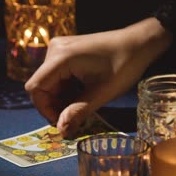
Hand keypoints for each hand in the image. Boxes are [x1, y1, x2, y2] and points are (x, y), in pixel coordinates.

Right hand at [25, 18, 171, 137]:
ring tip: (82, 108)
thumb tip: (61, 132)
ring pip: (51, 82)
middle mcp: (55, 50)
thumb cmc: (124, 66)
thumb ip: (78, 112)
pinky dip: (68, 90)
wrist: (139, 43)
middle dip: (55, 106)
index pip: (35, 88)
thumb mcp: (101, 93)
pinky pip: (59, 75)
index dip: (45, 109)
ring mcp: (61, 49)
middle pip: (42, 86)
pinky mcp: (68, 51)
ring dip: (63, 99)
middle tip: (74, 120)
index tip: (61, 123)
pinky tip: (83, 96)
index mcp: (60, 57)